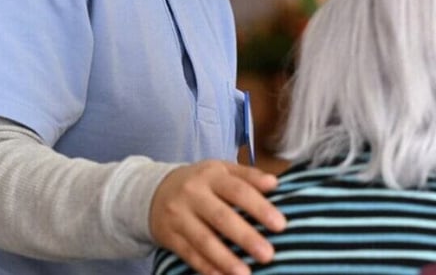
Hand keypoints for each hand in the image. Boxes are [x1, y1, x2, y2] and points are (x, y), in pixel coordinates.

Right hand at [150, 160, 285, 274]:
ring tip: (245, 273)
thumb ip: (248, 176)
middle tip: (268, 254)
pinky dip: (205, 267)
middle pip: (221, 217)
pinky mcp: (168, 235)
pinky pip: (188, 253)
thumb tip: (274, 183)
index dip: (260, 207)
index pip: (238, 190)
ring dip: (225, 259)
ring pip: (204, 239)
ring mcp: (178, 215)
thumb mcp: (221, 171)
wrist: (155, 190)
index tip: (281, 225)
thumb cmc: (200, 182)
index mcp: (211, 175)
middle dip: (246, 237)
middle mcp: (193, 193)